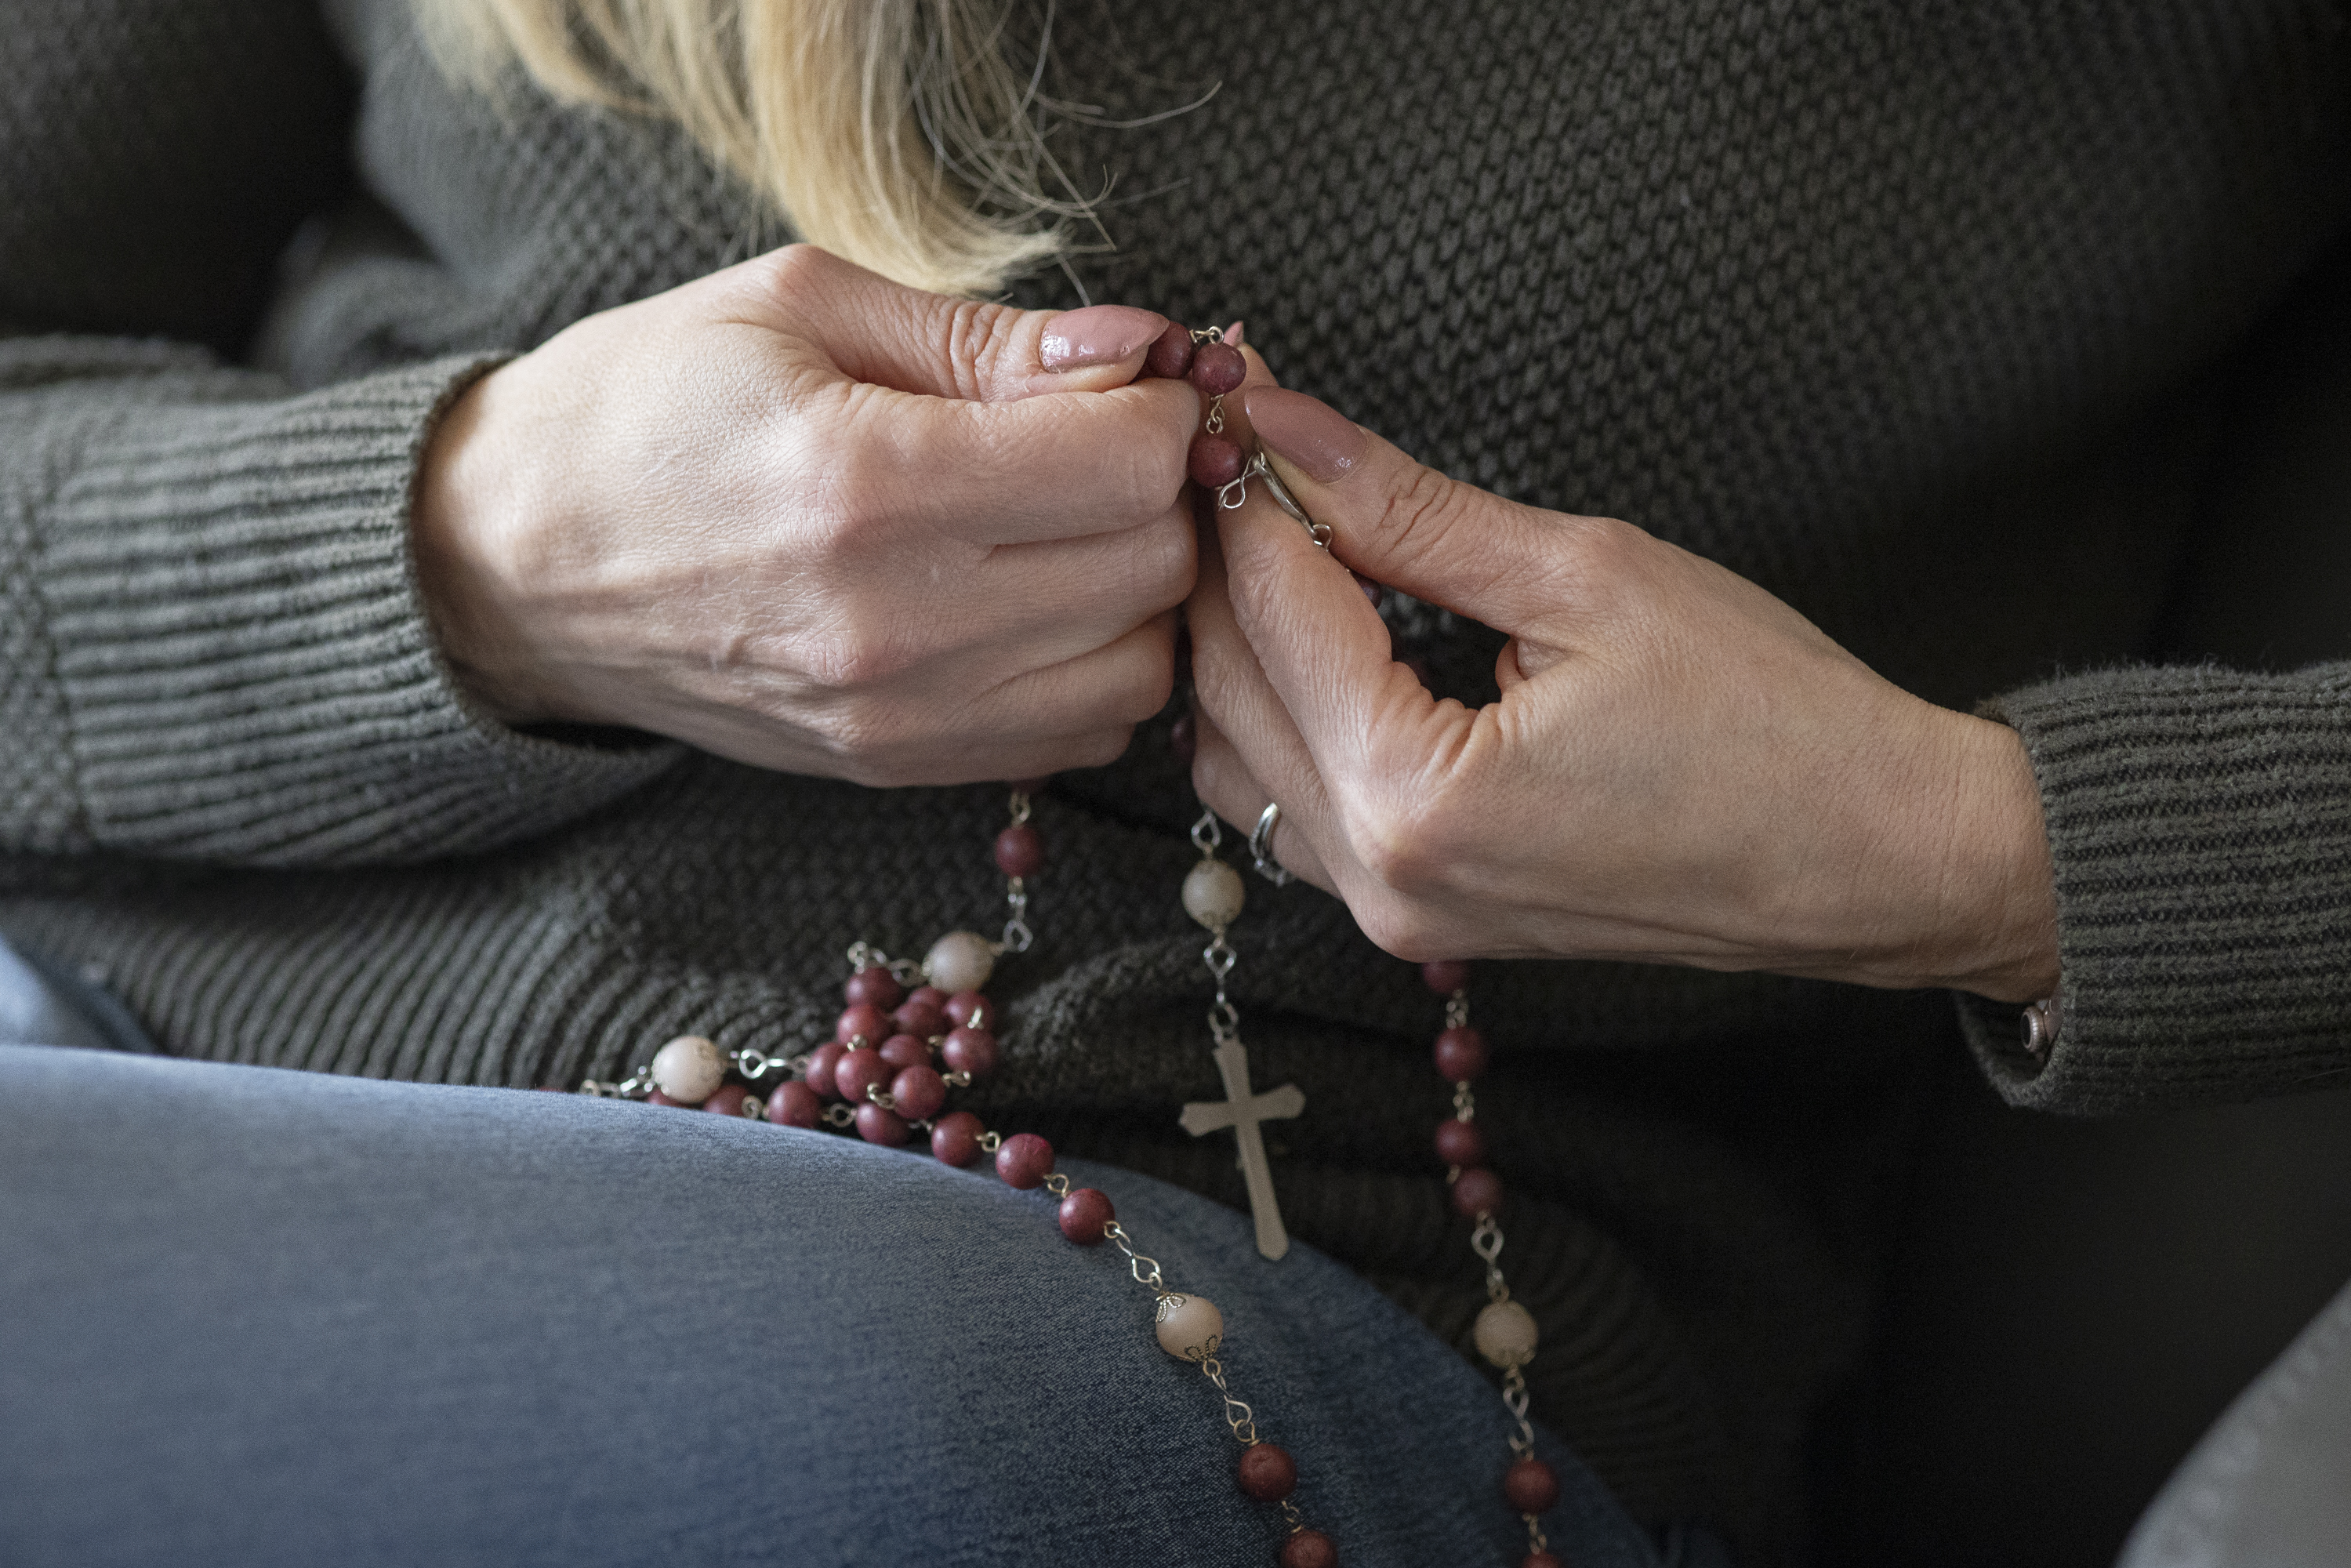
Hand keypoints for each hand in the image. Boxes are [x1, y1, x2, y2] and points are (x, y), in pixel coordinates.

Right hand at [413, 245, 1198, 784]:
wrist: (512, 560)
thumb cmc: (647, 406)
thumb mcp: (799, 306)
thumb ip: (989, 336)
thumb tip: (1145, 347)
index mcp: (865, 481)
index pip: (1129, 468)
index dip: (1160, 410)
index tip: (1125, 383)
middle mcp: (892, 622)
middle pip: (1151, 570)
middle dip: (1159, 494)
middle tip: (1101, 445)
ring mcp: (896, 714)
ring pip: (1139, 669)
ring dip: (1137, 592)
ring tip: (1068, 527)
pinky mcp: (893, 765)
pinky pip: (1081, 735)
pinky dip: (1091, 666)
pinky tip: (1034, 601)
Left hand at [1186, 380, 2061, 1001]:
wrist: (1879, 855)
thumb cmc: (1774, 723)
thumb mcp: (1588, 579)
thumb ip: (1412, 511)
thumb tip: (1294, 435)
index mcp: (1416, 793)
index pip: (1274, 608)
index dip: (1246, 490)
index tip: (1236, 403)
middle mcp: (1382, 873)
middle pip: (1224, 687)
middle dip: (1222, 562)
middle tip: (1242, 454)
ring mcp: (1396, 911)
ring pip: (1236, 758)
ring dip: (1237, 644)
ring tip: (1276, 534)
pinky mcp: (1420, 916)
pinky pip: (1291, 811)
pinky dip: (1277, 719)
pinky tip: (1312, 639)